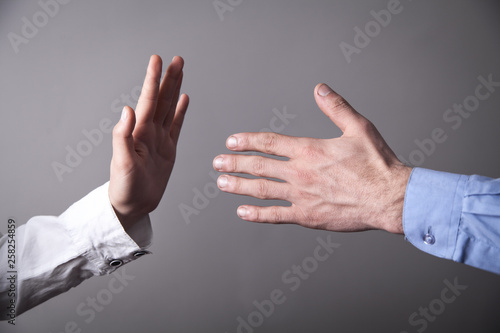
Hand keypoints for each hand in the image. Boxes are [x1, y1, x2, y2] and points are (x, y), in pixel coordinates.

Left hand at [109, 55, 188, 228]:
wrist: (132, 206)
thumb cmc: (124, 188)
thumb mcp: (121, 163)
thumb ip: (122, 136)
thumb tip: (127, 109)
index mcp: (138, 132)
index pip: (147, 100)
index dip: (152, 79)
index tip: (157, 60)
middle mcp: (149, 132)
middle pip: (161, 99)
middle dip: (168, 79)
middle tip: (176, 59)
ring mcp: (159, 139)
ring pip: (169, 108)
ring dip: (175, 90)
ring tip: (180, 71)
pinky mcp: (168, 150)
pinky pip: (176, 126)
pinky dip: (180, 112)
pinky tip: (183, 99)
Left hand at [213, 83, 410, 233]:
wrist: (390, 197)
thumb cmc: (377, 164)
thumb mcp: (359, 127)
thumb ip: (336, 107)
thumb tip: (320, 89)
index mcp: (309, 150)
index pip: (269, 143)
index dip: (247, 141)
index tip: (231, 141)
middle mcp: (300, 172)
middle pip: (259, 166)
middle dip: (234, 163)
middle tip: (217, 162)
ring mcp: (301, 196)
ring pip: (262, 190)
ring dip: (238, 186)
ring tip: (221, 183)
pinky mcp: (308, 216)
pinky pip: (276, 215)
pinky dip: (257, 215)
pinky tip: (242, 213)